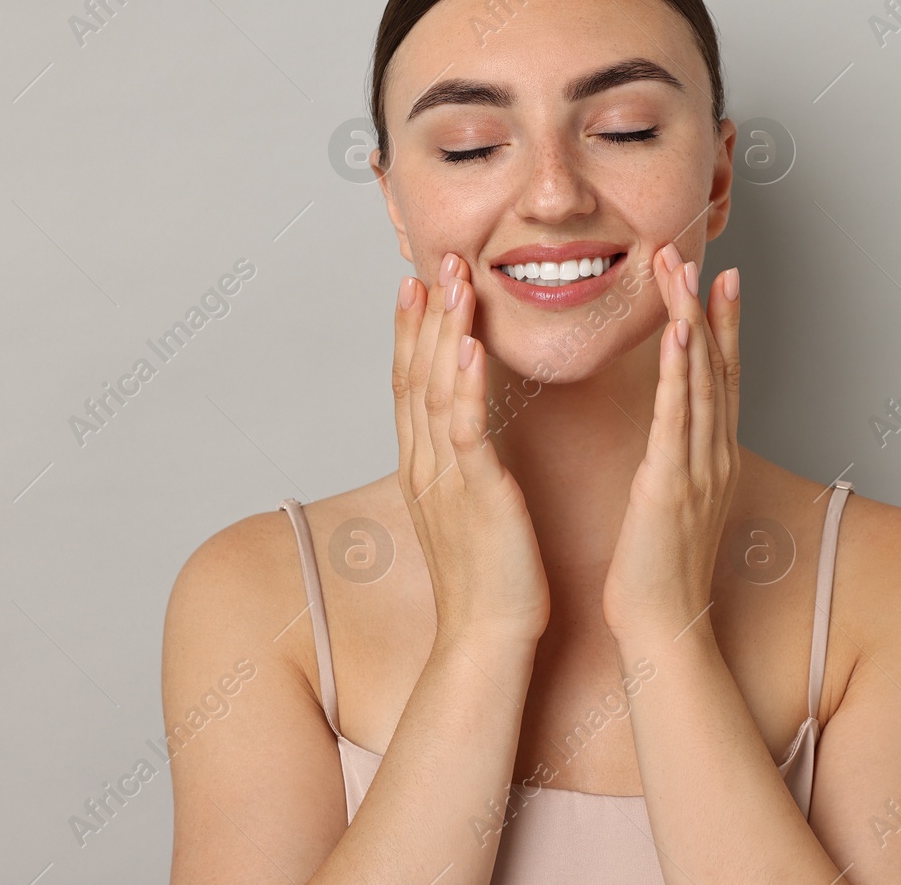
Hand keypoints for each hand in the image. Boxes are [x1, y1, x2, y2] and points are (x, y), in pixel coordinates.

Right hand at [393, 252, 550, 644]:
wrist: (488, 640)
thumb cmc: (489, 579)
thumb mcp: (469, 510)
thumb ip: (463, 467)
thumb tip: (465, 438)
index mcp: (424, 468)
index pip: (410, 385)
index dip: (411, 332)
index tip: (416, 283)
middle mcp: (424, 466)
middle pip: (416, 375)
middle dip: (425, 315)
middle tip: (435, 260)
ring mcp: (444, 480)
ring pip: (437, 392)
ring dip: (444, 333)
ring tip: (452, 282)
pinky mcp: (475, 497)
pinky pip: (466, 433)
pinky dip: (466, 388)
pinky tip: (470, 350)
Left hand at [602, 244, 741, 639]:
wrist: (662, 629)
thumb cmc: (657, 573)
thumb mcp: (670, 506)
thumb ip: (674, 466)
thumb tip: (669, 442)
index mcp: (711, 458)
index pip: (721, 378)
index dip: (723, 325)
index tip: (719, 278)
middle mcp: (714, 455)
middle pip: (716, 366)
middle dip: (705, 306)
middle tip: (694, 252)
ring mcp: (698, 469)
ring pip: (699, 380)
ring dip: (692, 320)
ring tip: (683, 271)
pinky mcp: (671, 485)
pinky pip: (677, 419)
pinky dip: (680, 372)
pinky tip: (679, 335)